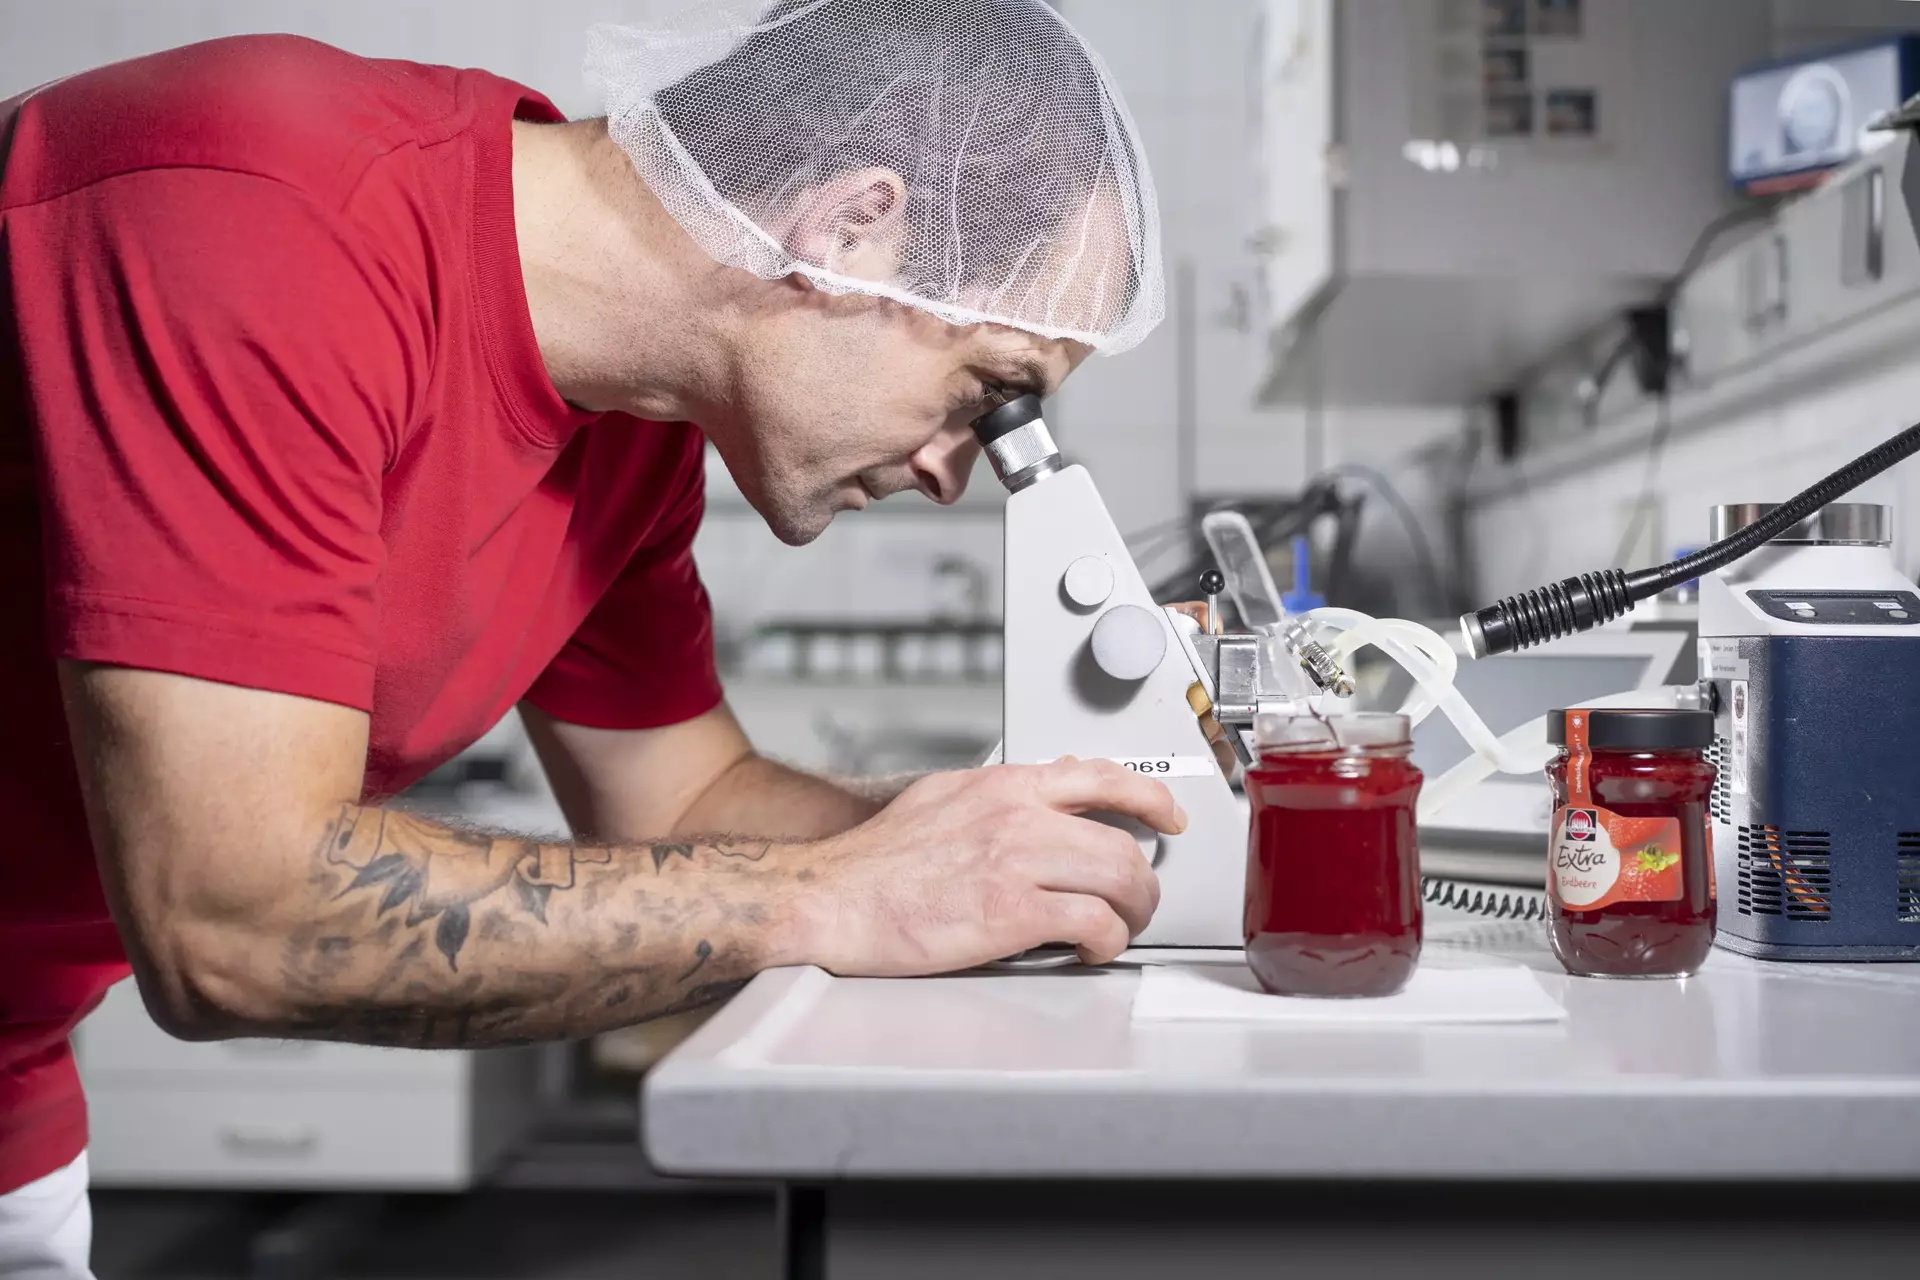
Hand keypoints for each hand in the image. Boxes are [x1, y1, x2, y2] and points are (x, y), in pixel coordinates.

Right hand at [791, 759, 1184, 973]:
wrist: (830, 898)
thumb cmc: (874, 863)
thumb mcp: (941, 800)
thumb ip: (994, 798)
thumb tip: (1033, 801)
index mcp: (1003, 785)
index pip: (1100, 776)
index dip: (1149, 797)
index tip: (1167, 816)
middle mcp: (1017, 814)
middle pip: (1121, 840)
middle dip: (1143, 881)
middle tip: (1137, 903)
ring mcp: (1017, 860)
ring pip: (1119, 879)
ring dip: (1132, 913)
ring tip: (1117, 930)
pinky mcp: (1011, 911)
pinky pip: (1092, 923)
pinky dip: (1105, 942)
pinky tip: (1090, 949)